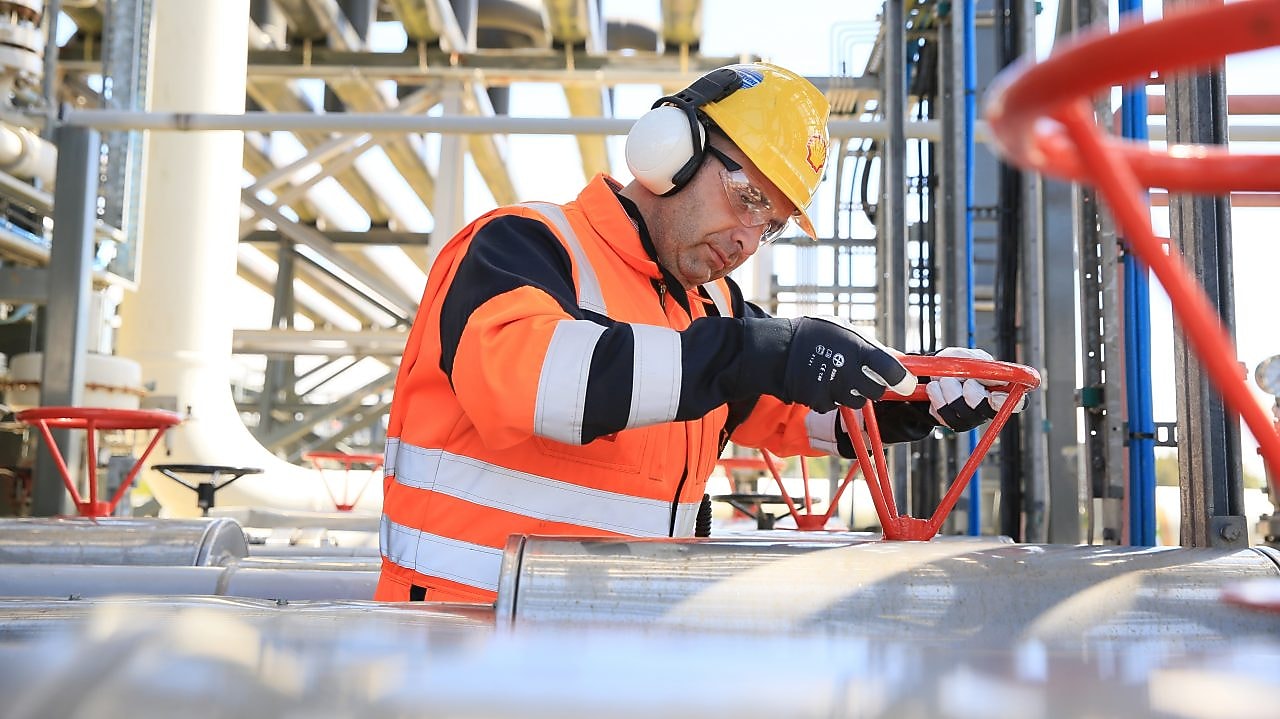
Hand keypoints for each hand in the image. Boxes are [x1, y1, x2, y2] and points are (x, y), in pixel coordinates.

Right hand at [784, 317, 916, 411]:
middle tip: (864, 377)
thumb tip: (899, 360)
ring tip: (837, 376)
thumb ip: (872, 347)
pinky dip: (832, 398)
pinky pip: (836, 406)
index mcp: (857, 349)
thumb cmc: (814, 335)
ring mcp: (833, 388)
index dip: (903, 380)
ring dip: (852, 393)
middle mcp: (847, 370)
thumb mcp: (845, 331)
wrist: (777, 350)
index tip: (907, 384)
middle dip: (875, 387)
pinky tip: (821, 383)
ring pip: (857, 401)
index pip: (891, 370)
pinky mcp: (820, 402)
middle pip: (877, 392)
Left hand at [924, 347, 1024, 431]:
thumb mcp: (971, 357)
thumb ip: (983, 365)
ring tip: (945, 378)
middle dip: (972, 392)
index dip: (1006, 399)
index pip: (1017, 403)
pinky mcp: (950, 421)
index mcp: (1000, 391)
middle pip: (985, 409)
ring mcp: (969, 417)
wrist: (933, 370)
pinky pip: (943, 413)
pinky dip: (936, 395)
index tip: (994, 392)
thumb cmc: (958, 363)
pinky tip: (936, 387)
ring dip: (949, 388)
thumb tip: (996, 375)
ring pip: (961, 410)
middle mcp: (987, 408)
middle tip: (964, 379)